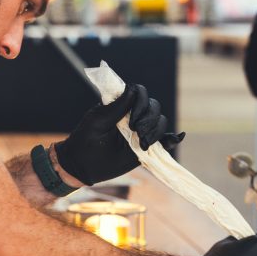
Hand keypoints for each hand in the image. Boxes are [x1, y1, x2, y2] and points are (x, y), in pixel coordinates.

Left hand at [55, 83, 183, 184]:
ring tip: (143, 144)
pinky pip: (164, 140)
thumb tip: (133, 89)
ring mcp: (140, 131)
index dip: (141, 103)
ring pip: (160, 122)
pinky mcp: (145, 147)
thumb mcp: (98, 121)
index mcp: (121, 105)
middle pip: (154, 107)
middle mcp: (133, 116)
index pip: (140, 93)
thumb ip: (117, 106)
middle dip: (149, 119)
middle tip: (136, 132)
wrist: (82, 166)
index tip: (132, 119)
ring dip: (155, 131)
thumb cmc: (85, 140)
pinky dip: (172, 139)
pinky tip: (174, 139)